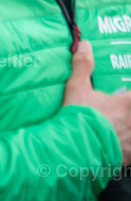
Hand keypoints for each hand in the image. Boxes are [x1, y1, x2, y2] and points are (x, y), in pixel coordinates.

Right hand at [64, 40, 130, 163]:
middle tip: (123, 111)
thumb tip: (85, 44)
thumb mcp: (77, 88)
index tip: (128, 94)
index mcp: (127, 104)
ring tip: (124, 130)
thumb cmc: (78, 116)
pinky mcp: (128, 156)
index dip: (130, 94)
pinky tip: (123, 149)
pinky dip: (129, 150)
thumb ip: (82, 66)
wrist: (74, 147)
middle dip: (129, 112)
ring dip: (129, 130)